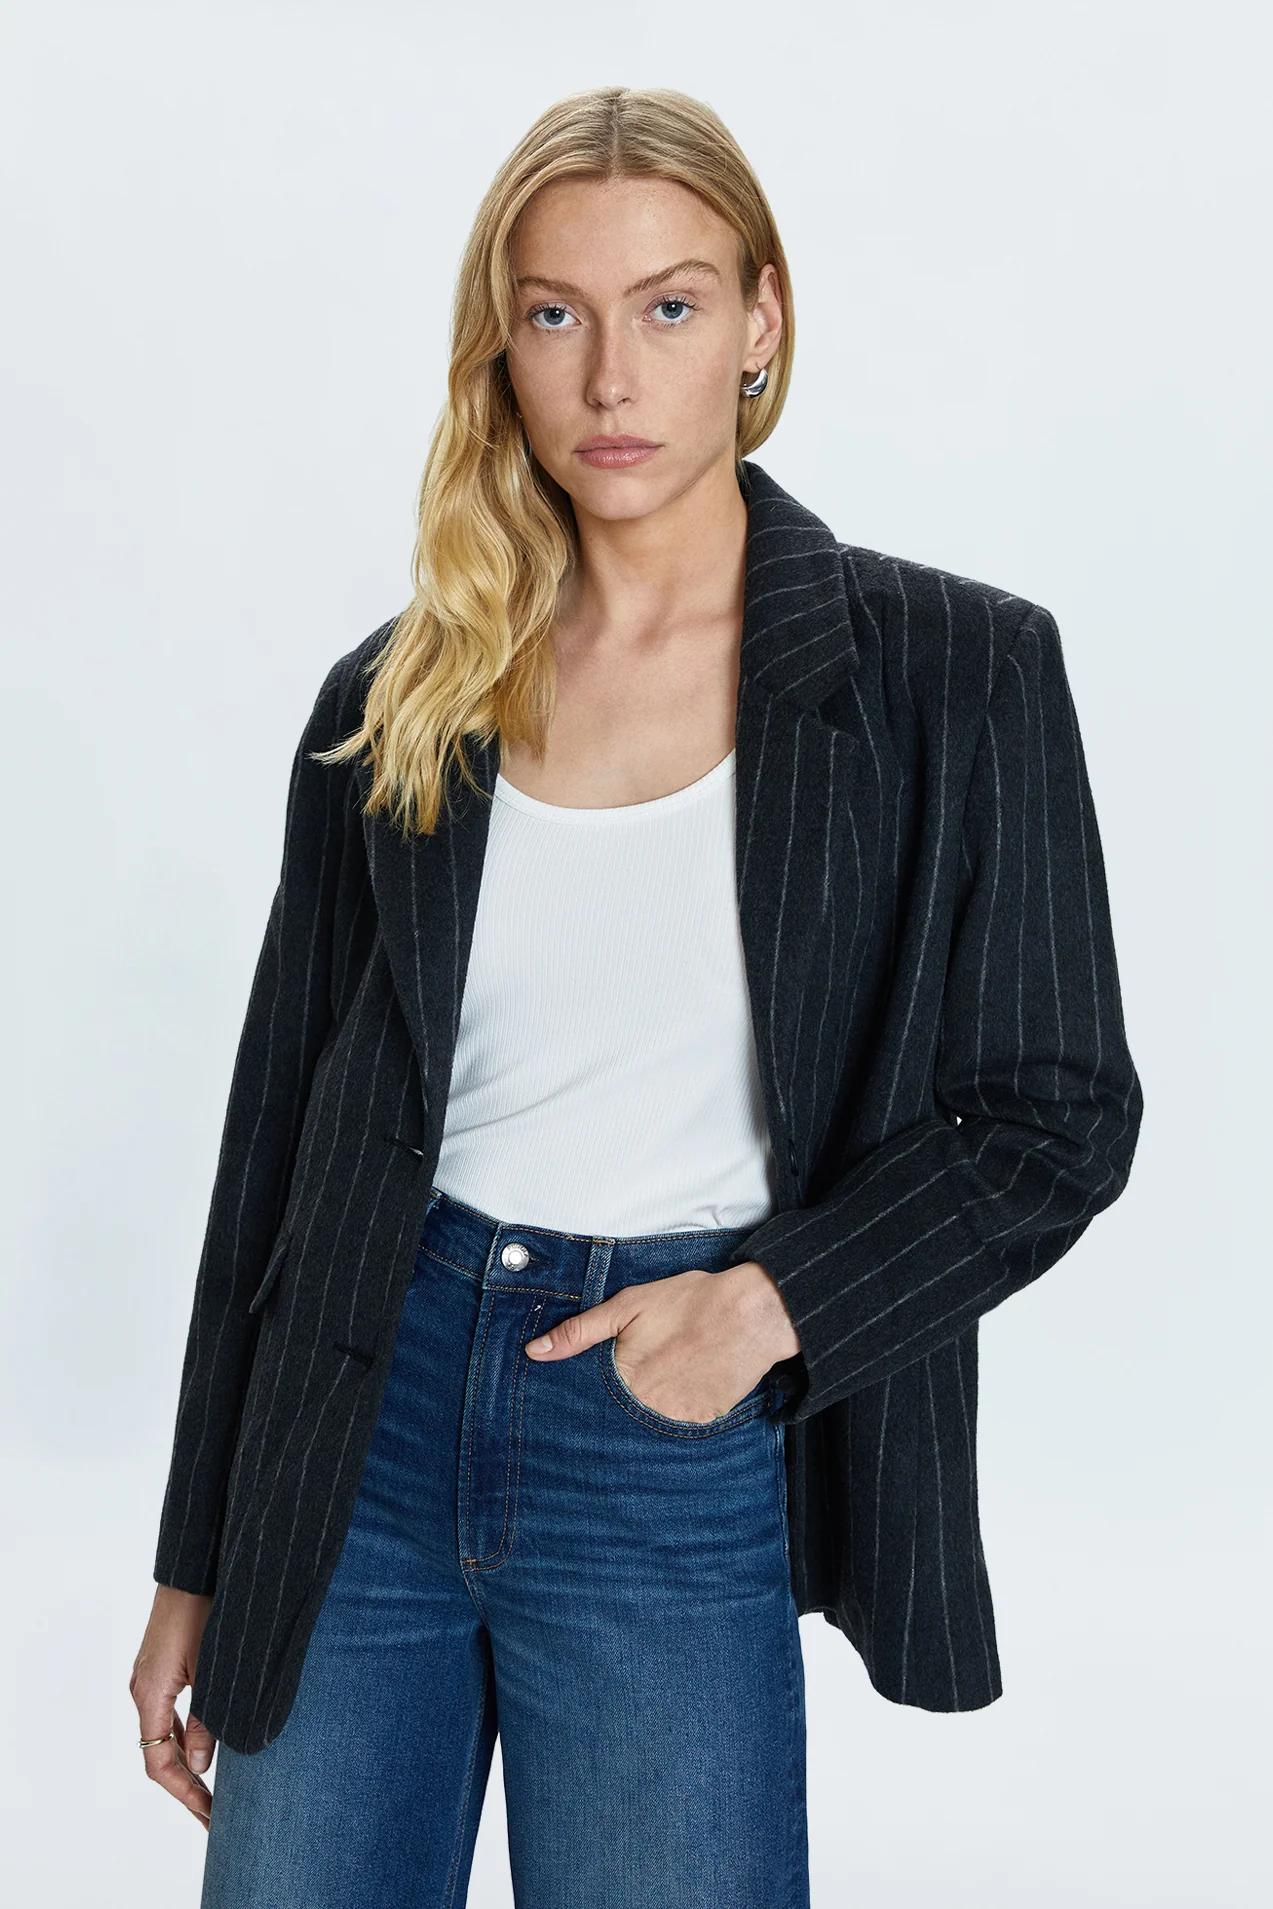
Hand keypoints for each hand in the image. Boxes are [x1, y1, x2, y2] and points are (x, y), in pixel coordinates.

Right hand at [130, 1585, 216, 1828]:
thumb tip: (199, 1764)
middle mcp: (143, 1690)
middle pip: (158, 1753)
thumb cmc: (203, 1610)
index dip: (184, 1792)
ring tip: (213, 1787)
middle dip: (186, 1784)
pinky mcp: (161, 1666)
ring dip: (185, 1761)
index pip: (158, 1762)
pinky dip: (183, 1735)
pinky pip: (167, 1713)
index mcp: (150, 1694)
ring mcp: (149, 1678)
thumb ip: (205, 1719)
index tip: (208, 1813)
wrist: (193, 1567)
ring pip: (162, 1733)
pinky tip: (203, 1745)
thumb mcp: (211, 1669)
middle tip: (214, 1812)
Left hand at [523, 1258, 799, 1423]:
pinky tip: (685, 1384)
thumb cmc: (689, 1302)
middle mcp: (647, 1409)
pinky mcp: (704, 1422)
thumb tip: (535, 1352)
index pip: (591, 1404)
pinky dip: (678, 1409)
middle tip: (641, 1375)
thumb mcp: (628, 1306)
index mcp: (623, 1381)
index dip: (590, 1397)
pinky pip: (680, 1425)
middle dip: (620, 1404)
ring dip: (648, 1410)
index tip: (591, 1391)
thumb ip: (580, 1332)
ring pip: (648, 1424)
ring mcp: (678, 1419)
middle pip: (620, 1417)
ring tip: (664, 1379)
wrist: (753, 1313)